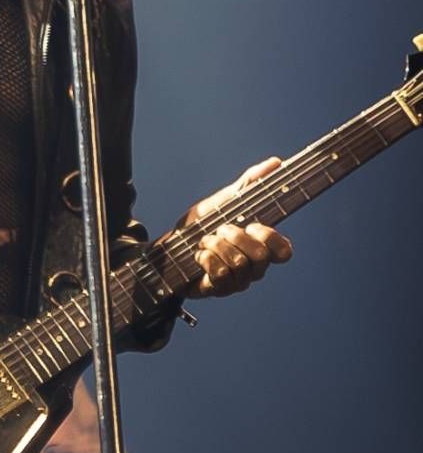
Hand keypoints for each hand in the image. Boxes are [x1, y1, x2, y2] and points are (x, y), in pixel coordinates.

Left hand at [176, 157, 293, 298]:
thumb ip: (249, 183)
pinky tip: (198, 255)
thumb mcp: (224, 200)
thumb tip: (275, 162)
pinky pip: (220, 274)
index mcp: (260, 246)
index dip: (269, 238)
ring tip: (205, 241)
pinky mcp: (220, 289)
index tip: (252, 225)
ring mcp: (239, 281)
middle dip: (233, 236)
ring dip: (214, 246)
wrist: (169, 245)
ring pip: (237, 263)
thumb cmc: (201, 225)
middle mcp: (254, 267)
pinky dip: (205, 259)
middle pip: (259, 255)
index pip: (283, 250)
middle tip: (219, 230)